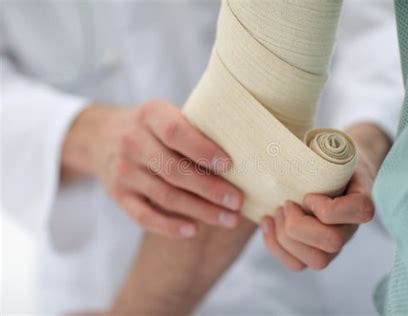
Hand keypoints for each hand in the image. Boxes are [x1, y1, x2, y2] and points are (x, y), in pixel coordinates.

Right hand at [62, 100, 243, 237]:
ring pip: (165, 196)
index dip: (203, 150)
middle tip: (237, 201)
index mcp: (150, 114)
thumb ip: (195, 127)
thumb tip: (244, 149)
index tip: (230, 166)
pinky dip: (169, 227)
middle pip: (174, 170)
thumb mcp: (167, 113)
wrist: (102, 136)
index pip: (176, 133)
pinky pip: (144, 216)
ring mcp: (124, 171)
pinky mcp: (119, 195)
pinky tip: (193, 230)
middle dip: (210, 189)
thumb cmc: (152, 127)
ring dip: (200, 211)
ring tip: (228, 219)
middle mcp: (133, 142)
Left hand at [261, 148, 376, 270]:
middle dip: (299, 225)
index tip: (308, 194)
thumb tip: (290, 148)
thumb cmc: (328, 158)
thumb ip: (324, 150)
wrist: (330, 170)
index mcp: (361, 199)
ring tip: (276, 212)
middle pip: (332, 243)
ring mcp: (334, 244)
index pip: (359, 213)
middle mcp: (351, 227)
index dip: (329, 208)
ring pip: (315, 261)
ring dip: (285, 237)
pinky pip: (297, 265)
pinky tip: (267, 222)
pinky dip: (275, 246)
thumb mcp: (332, 149)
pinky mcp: (315, 252)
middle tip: (286, 203)